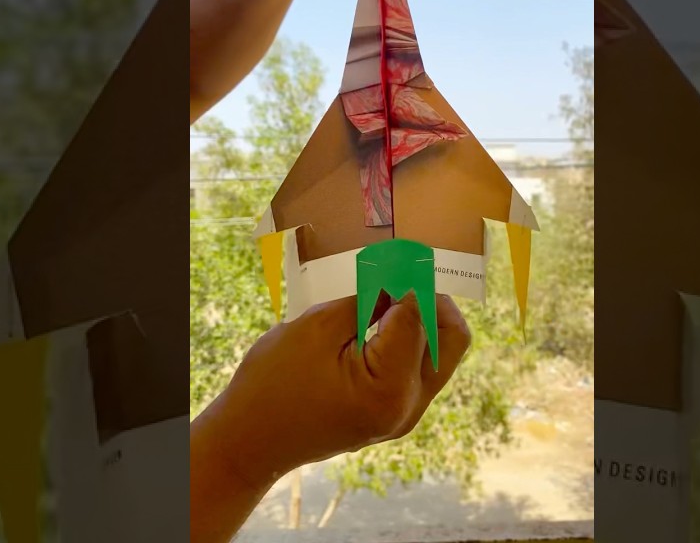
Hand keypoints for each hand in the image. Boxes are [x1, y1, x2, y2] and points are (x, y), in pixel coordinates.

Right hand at [196, 292, 469, 488]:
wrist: (248, 441)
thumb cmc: (272, 384)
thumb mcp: (317, 328)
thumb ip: (367, 301)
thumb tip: (400, 278)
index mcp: (391, 389)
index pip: (422, 318)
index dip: (409, 281)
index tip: (393, 257)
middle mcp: (408, 408)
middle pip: (451, 340)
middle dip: (431, 300)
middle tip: (400, 276)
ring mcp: (402, 416)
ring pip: (439, 355)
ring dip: (422, 320)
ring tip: (385, 297)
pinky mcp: (392, 414)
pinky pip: (418, 370)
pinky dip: (407, 341)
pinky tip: (378, 323)